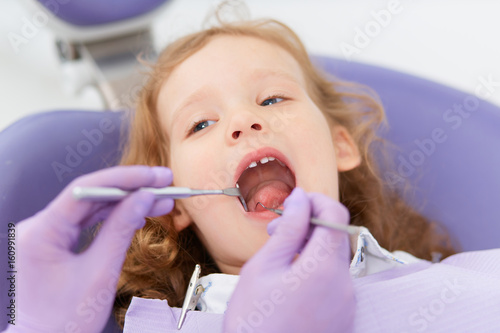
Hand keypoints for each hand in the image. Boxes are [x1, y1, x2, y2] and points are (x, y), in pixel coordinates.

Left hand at [6, 166, 173, 332]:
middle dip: (131, 189)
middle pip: (92, 195)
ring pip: (93, 206)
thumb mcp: (101, 272)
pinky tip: (139, 213)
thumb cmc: (65, 320)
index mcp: (41, 231)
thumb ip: (122, 229)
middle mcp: (40, 227)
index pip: (86, 189)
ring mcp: (47, 234)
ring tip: (161, 199)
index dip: (124, 178)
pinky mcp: (56, 242)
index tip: (153, 176)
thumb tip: (144, 198)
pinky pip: (89, 221)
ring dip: (127, 202)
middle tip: (164, 183)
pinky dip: (115, 216)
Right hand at [224, 188, 354, 332]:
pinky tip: (289, 281)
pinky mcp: (342, 316)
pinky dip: (315, 270)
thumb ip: (288, 228)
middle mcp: (344, 285)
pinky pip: (333, 280)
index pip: (335, 213)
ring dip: (310, 248)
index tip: (294, 202)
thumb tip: (300, 198)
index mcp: (325, 268)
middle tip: (277, 231)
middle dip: (308, 224)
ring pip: (333, 258)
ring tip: (278, 259)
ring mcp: (346, 303)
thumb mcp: (264, 267)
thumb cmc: (255, 323)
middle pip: (336, 236)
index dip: (315, 200)